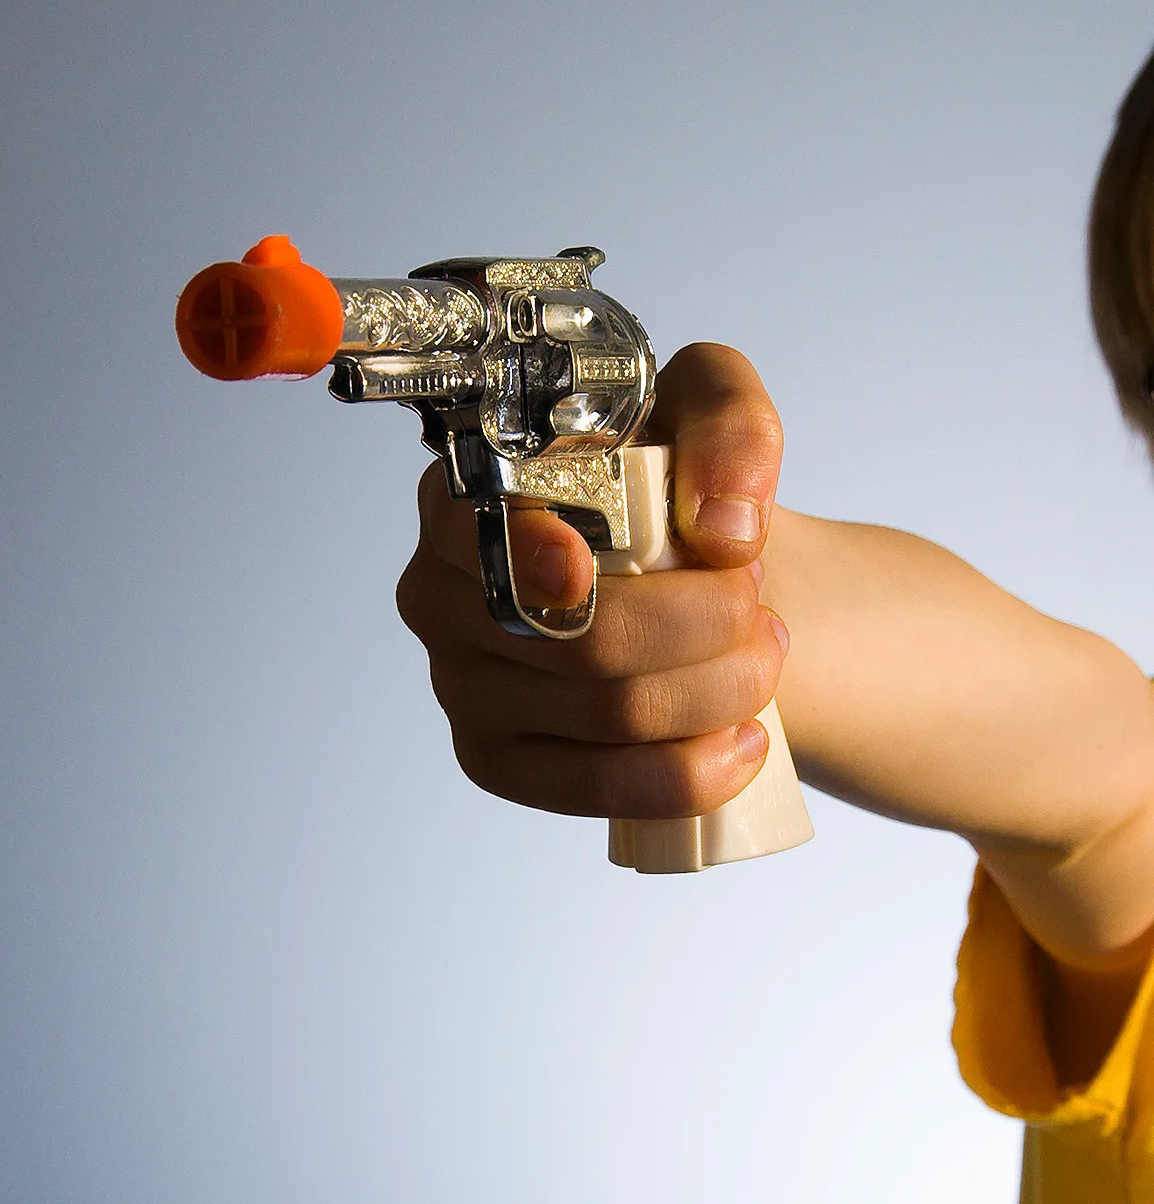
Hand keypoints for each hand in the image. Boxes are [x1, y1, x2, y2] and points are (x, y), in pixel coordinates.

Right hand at [394, 343, 789, 818]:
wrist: (689, 579)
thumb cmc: (673, 497)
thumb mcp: (709, 414)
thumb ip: (728, 426)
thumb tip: (724, 527)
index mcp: (461, 499)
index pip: (476, 533)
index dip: (533, 555)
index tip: (597, 562)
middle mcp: (440, 594)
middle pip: (577, 638)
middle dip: (701, 623)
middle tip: (753, 599)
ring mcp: (459, 685)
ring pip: (607, 713)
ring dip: (719, 690)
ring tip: (762, 655)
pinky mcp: (497, 761)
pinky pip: (594, 789)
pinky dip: (687, 774)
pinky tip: (740, 743)